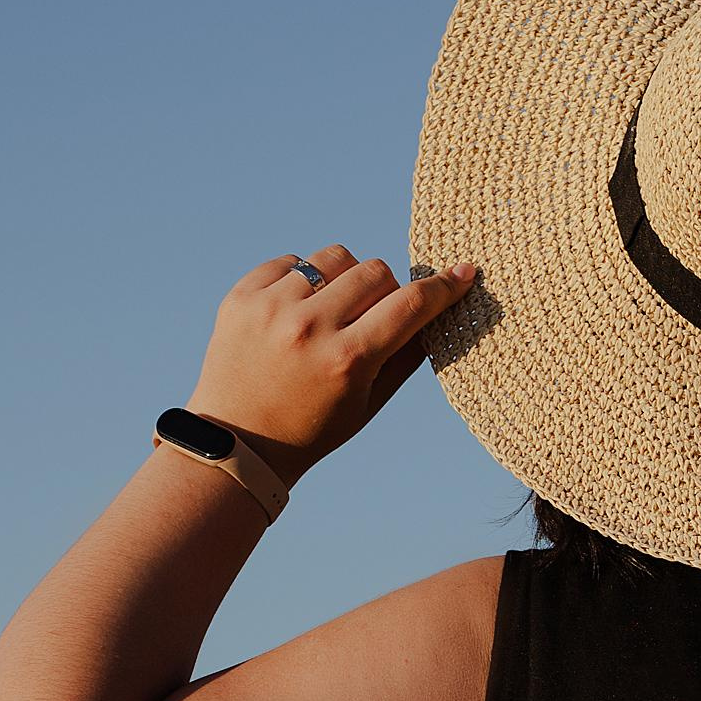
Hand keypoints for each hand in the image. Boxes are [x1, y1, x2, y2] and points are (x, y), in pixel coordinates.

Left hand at [184, 247, 476, 485]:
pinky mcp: (242, 297)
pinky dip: (302, 280)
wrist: (238, 443)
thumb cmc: (313, 429)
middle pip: (375, 271)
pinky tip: (295, 311)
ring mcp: (271, 309)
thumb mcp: (368, 404)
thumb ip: (406, 356)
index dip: (443, 287)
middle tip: (371, 317)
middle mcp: (310, 328)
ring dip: (344, 278)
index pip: (410, 305)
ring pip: (334, 257)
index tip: (463, 273)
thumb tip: (438, 310)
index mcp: (348, 360)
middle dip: (384, 289)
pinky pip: (290, 261)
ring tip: (331, 311)